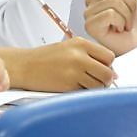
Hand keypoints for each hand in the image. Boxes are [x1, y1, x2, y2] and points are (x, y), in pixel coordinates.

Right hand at [0, 38, 116, 91]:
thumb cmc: (44, 58)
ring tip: (81, 84)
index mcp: (81, 43)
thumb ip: (90, 56)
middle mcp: (79, 56)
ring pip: (98, 86)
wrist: (23, 66)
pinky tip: (72, 88)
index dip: (108, 66)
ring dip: (94, 88)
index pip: (109, 57)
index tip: (101, 70)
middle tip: (95, 81)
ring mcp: (74, 72)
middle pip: (107, 73)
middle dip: (104, 80)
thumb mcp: (69, 48)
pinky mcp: (67, 86)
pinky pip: (85, 93)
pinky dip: (82, 93)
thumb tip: (113, 73)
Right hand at [83, 0, 136, 55]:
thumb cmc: (134, 25)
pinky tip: (119, 30)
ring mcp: (89, 14)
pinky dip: (122, 22)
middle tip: (129, 15)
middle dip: (130, 2)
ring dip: (128, 14)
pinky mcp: (91, 26)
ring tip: (125, 24)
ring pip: (115, 0)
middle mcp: (91, 1)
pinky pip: (111, 13)